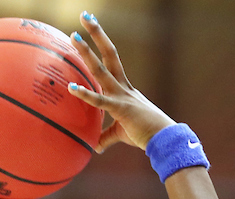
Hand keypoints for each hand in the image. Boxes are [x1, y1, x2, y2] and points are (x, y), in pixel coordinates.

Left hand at [68, 12, 175, 151]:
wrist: (163, 140)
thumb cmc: (144, 135)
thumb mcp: (121, 133)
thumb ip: (106, 136)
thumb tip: (96, 146)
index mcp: (123, 88)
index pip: (110, 60)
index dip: (100, 44)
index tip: (89, 30)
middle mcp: (122, 86)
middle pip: (108, 54)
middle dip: (96, 34)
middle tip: (84, 16)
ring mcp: (121, 95)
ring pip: (101, 69)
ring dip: (87, 52)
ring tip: (73, 36)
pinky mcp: (120, 109)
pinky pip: (100, 100)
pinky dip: (85, 94)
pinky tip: (71, 87)